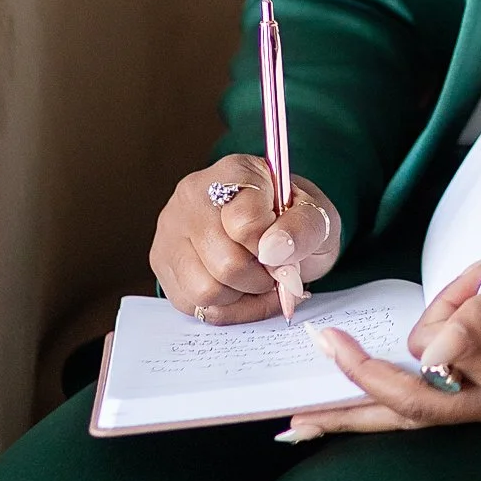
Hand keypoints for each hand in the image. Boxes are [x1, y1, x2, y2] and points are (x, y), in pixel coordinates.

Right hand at [150, 158, 341, 323]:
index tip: (285, 249)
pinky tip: (237, 290)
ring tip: (255, 280)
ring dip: (241, 297)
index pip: (245, 221)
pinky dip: (224, 308)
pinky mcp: (162, 261)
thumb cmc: (294, 221)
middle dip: (260, 279)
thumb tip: (273, 250)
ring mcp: (171, 228)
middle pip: (226, 264)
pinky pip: (192, 305)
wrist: (273, 231)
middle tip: (273, 270)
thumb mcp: (318, 217)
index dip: (273, 248)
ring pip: (206, 290)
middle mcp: (193, 194)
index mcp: (235, 171)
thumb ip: (304, 228)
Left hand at [279, 226, 480, 438]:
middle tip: (290, 423)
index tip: (326, 342)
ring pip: (421, 403)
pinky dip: (400, 382)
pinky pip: (439, 391)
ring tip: (386, 326)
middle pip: (410, 418)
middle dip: (349, 415)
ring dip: (389, 369)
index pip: (420, 388)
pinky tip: (370, 380)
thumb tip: (430, 353)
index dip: (367, 371)